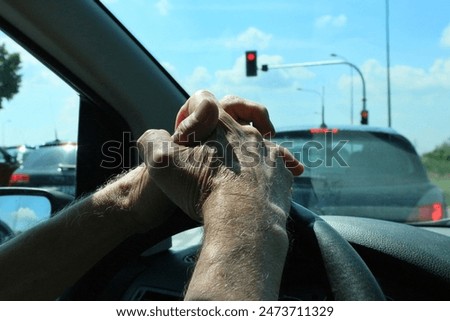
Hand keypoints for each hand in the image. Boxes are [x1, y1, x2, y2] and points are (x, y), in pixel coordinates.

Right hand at [137, 90, 302, 221]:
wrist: (242, 220)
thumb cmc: (202, 189)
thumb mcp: (163, 163)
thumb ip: (152, 141)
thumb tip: (150, 136)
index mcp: (219, 124)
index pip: (204, 99)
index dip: (191, 111)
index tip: (186, 135)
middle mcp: (247, 133)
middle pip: (236, 115)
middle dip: (222, 131)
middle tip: (212, 152)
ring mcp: (268, 152)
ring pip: (260, 140)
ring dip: (248, 151)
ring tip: (238, 171)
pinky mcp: (282, 173)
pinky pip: (279, 164)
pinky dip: (270, 170)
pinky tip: (264, 184)